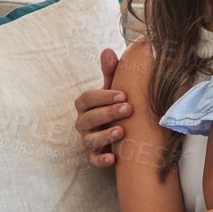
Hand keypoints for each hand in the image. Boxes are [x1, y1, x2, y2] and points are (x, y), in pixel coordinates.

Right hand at [74, 48, 130, 166]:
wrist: (123, 132)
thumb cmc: (115, 106)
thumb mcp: (113, 89)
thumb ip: (110, 72)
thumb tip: (108, 50)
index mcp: (86, 105)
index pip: (87, 98)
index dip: (103, 96)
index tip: (123, 94)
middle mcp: (84, 123)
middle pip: (89, 118)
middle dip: (108, 113)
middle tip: (128, 108)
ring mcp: (88, 140)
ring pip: (90, 140)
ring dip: (105, 135)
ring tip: (122, 131)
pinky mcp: (95, 156)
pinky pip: (94, 160)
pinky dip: (102, 160)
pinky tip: (113, 158)